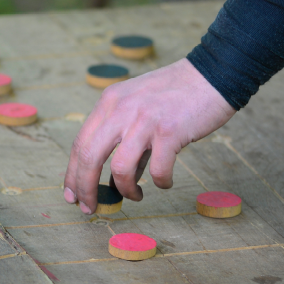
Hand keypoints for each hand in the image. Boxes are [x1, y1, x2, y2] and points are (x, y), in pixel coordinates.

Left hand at [64, 58, 235, 213]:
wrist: (212, 74)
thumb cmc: (175, 95)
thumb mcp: (138, 107)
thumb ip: (124, 139)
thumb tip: (116, 180)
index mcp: (109, 102)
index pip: (80, 143)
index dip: (72, 174)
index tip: (71, 195)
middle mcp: (121, 109)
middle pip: (89, 157)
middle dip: (85, 189)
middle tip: (89, 209)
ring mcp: (144, 120)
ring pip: (119, 168)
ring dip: (125, 190)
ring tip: (136, 196)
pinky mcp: (169, 131)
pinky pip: (157, 171)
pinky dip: (160, 183)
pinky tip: (165, 182)